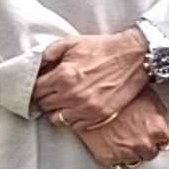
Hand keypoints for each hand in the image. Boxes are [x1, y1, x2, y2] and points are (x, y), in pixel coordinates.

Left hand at [33, 28, 151, 131]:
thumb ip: (50, 52)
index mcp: (63, 76)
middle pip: (44, 105)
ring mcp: (86, 108)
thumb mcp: (73, 42)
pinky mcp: (99, 116)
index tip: (39, 86)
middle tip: (51, 92)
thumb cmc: (104, 48)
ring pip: (57, 118)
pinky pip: (75, 125)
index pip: (35, 90)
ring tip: (63, 102)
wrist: (134, 57)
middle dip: (44, 97)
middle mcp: (72, 95)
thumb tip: (37, 63)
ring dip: (56, 110)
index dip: (35, 87)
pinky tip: (77, 108)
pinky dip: (73, 118)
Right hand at [74, 90, 168, 168]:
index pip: (167, 141)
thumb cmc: (118, 94)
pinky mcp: (109, 158)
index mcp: (157, 128)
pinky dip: (117, 159)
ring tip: (123, 140)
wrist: (91, 99)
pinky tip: (113, 148)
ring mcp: (126, 153)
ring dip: (132, 153)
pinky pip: (117, 165)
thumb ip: (161, 115)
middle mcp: (144, 144)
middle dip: (146, 145)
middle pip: (151, 153)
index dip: (159, 137)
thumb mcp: (148, 97)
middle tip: (136, 135)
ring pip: (135, 161)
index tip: (155, 135)